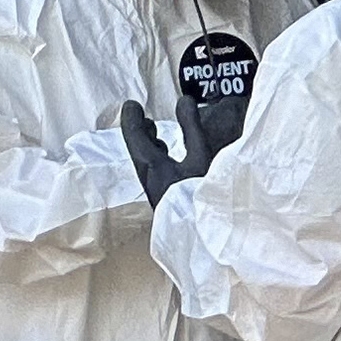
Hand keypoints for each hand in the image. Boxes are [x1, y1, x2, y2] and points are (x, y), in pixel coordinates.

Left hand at [122, 82, 246, 204]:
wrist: (209, 240)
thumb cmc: (205, 197)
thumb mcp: (202, 157)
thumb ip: (192, 128)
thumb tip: (183, 100)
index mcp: (155, 170)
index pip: (135, 139)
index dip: (132, 120)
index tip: (131, 104)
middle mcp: (152, 183)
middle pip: (139, 153)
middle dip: (141, 133)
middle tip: (143, 118)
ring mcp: (159, 195)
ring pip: (148, 165)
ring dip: (151, 147)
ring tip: (157, 135)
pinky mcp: (169, 203)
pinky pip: (157, 175)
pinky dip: (159, 160)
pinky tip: (170, 161)